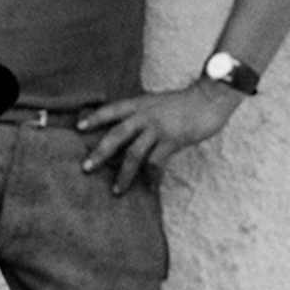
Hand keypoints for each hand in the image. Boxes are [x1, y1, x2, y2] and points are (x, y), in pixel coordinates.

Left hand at [77, 80, 242, 192]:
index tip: (78, 127)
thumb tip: (125, 130)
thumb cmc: (184, 103)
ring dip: (124, 174)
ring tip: (116, 190)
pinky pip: (156, 163)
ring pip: (134, 154)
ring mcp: (158, 128)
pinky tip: (149, 188)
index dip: (95, 118)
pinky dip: (151, 177)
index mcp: (138, 104)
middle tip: (86, 167)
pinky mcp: (173, 140)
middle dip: (100, 153)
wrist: (210, 98)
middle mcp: (144, 115)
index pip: (111, 110)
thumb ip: (140, 114)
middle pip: (116, 135)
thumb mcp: (156, 103)